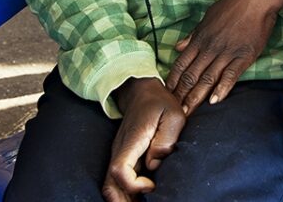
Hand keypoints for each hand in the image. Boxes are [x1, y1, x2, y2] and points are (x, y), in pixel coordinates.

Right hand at [102, 78, 185, 200]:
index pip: (120, 170)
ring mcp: (118, 155)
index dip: (134, 185)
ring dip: (123, 199)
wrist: (142, 92)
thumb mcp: (173, 115)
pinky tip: (139, 198)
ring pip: (110, 186)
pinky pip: (117, 181)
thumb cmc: (160, 103)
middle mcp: (120, 151)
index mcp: (132, 141)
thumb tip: (154, 164)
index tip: (152, 185)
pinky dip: (124, 193)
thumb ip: (166, 139)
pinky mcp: (122, 158)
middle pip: (109, 185)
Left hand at [165, 0, 282, 113]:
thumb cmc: (233, 5)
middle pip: (191, 76)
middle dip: (181, 96)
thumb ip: (193, 35)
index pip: (180, 65)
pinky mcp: (244, 55)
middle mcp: (210, 47)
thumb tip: (177, 47)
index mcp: (200, 39)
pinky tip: (215, 101)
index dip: (172, 82)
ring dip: (196, 97)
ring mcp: (227, 52)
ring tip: (189, 113)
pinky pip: (231, 75)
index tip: (166, 96)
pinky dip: (222, 88)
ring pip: (207, 78)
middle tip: (174, 112)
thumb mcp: (208, 17)